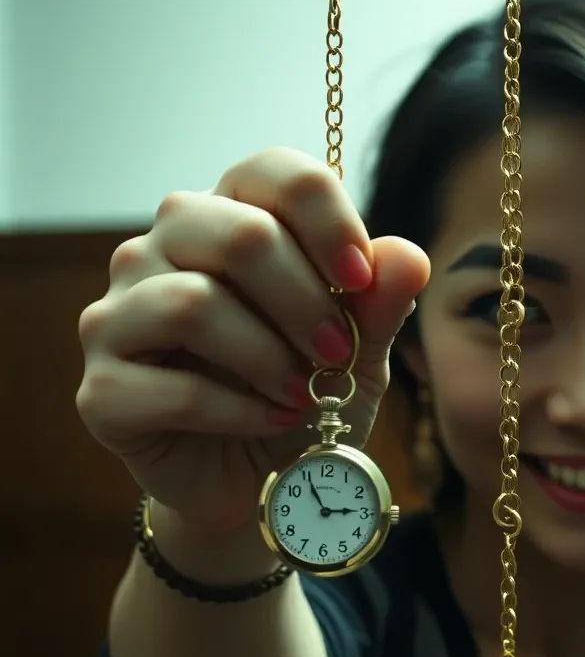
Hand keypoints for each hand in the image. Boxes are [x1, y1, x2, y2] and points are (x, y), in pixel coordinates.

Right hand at [75, 147, 430, 536]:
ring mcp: (119, 315)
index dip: (328, 220)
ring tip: (304, 393)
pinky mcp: (103, 389)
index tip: (362, 280)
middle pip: (237, 234)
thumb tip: (408, 256)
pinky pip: (174, 387)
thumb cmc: (304, 396)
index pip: (273, 174)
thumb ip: (379, 304)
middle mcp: (160, 251)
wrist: (261, 482)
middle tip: (338, 353)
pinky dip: (240, 411)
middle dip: (305, 301)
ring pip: (194, 303)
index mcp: (226, 220)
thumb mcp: (358, 352)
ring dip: (269, 357)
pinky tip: (271, 420)